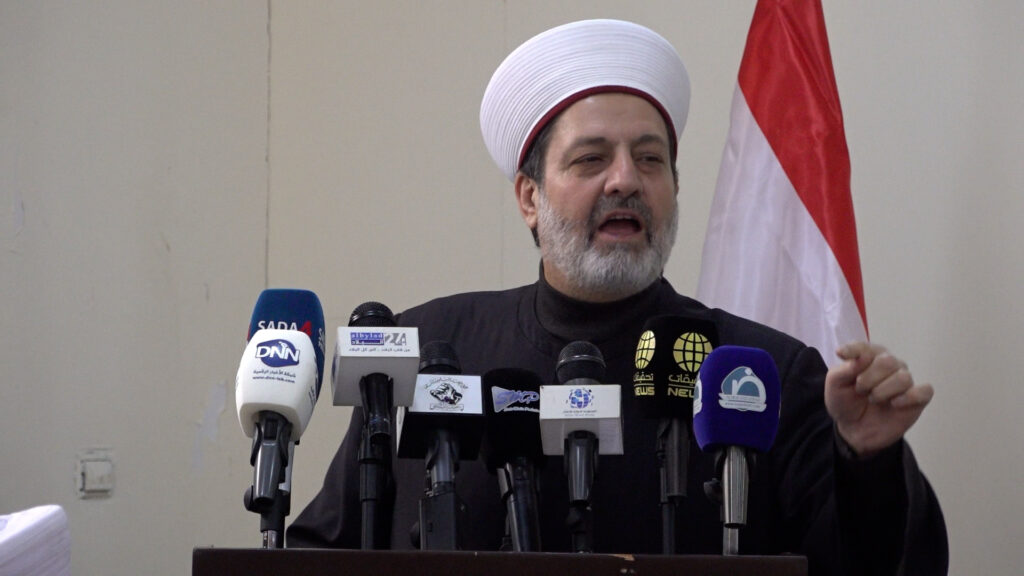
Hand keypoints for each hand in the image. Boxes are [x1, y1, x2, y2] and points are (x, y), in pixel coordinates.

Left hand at [824, 342, 933, 457]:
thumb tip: (858, 359)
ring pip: (903, 378)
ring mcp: (905, 381)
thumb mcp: (834, 387)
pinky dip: (909, 397)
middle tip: (860, 390)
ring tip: (873, 399)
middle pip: (887, 361)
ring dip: (883, 391)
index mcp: (869, 357)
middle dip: (868, 378)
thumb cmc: (846, 402)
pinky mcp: (917, 398)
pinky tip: (894, 403)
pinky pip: (924, 391)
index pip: (865, 348)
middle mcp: (890, 364)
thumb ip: (842, 371)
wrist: (855, 429)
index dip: (853, 350)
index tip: (840, 354)